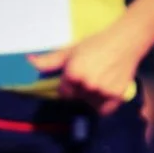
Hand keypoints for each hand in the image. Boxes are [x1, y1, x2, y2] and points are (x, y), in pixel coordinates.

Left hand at [29, 21, 144, 114]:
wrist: (125, 42)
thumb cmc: (95, 44)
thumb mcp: (70, 51)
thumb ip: (49, 61)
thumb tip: (27, 62)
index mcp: (73, 73)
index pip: (64, 92)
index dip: (70, 84)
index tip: (78, 75)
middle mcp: (87, 85)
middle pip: (77, 98)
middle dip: (81, 90)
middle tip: (92, 74)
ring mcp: (102, 92)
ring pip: (90, 104)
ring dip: (93, 97)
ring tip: (100, 80)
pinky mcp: (116, 97)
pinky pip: (104, 110)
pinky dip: (104, 104)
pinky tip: (106, 90)